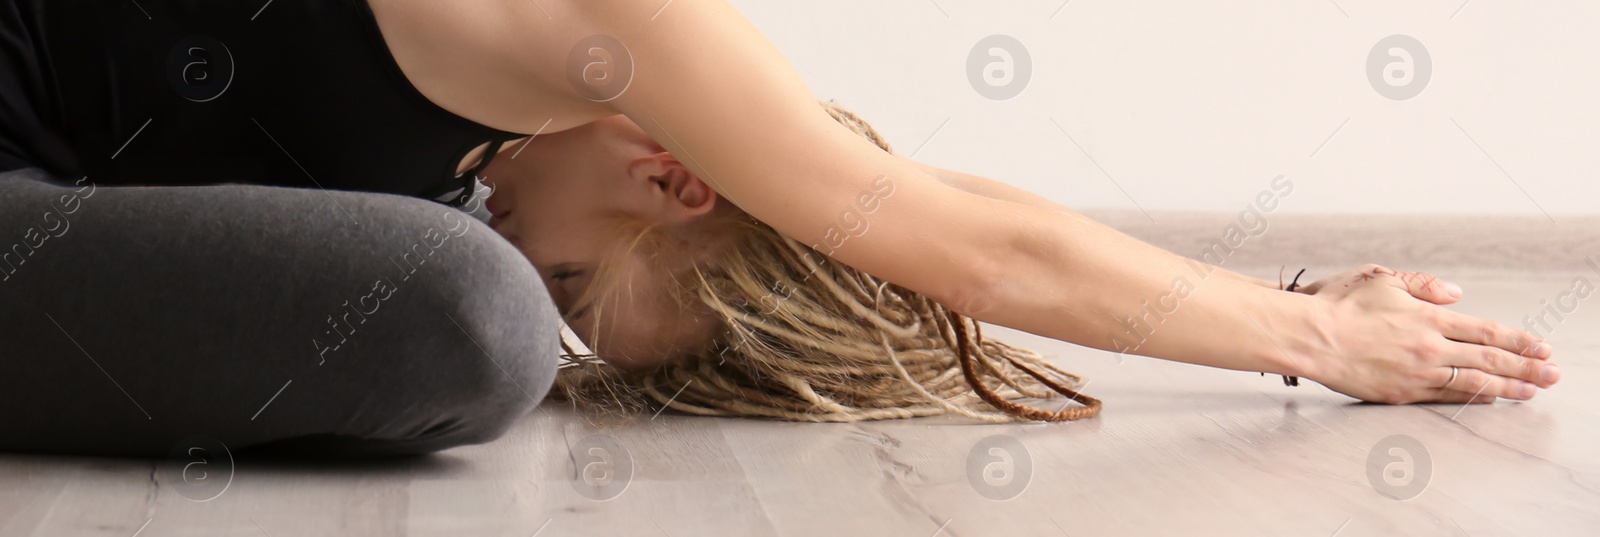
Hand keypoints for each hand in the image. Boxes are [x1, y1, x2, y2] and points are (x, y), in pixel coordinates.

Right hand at [1293, 264, 1559, 403]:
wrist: (1308, 337)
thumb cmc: (1338, 303)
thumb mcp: (1381, 277)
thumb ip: (1423, 284)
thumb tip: (1457, 295)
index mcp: (1428, 317)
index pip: (1486, 331)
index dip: (1518, 340)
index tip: (1542, 347)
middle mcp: (1429, 347)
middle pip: (1490, 359)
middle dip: (1527, 367)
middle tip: (1554, 374)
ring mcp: (1416, 374)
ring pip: (1474, 383)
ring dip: (1508, 387)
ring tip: (1533, 391)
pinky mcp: (1399, 393)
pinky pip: (1445, 398)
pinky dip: (1472, 398)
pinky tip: (1489, 398)